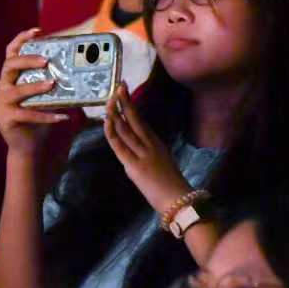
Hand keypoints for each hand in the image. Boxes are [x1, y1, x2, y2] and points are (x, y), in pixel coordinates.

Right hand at [0, 27, 67, 154]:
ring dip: (35, 87)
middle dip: (27, 60)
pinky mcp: (5, 119)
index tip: (38, 31)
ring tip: (52, 85)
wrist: (29, 148)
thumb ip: (59, 85)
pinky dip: (45, 115)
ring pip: (16, 90)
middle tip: (46, 61)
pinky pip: (26, 114)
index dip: (22, 40)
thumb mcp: (49, 98)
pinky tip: (62, 117)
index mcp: (11, 78)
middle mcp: (2, 87)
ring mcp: (1, 103)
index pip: (11, 52)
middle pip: (9, 65)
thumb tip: (88, 72)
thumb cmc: (40, 120)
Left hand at [101, 85, 192, 213]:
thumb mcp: (162, 164)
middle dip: (125, 101)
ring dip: (116, 113)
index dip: (131, 106)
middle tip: (119, 85)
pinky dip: (112, 132)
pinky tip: (107, 121)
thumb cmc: (172, 188)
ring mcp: (143, 154)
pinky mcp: (135, 166)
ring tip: (109, 99)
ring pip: (126, 130)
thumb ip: (148, 155)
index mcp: (157, 144)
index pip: (141, 122)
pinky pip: (120, 146)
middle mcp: (150, 145)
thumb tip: (134, 152)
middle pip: (135, 119)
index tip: (124, 92)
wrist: (180, 202)